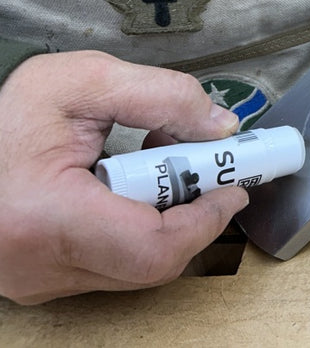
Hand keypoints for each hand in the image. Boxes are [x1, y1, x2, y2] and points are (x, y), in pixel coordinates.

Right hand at [0, 51, 247, 304]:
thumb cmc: (9, 109)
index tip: (234, 188)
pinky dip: (137, 230)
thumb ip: (162, 96)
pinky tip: (132, 188)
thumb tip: (220, 127)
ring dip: (167, 221)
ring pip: (134, 270)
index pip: (153, 247)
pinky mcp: (39, 282)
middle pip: (151, 263)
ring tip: (160, 166)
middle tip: (207, 171)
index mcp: (45, 216)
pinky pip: (110, 267)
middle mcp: (37, 265)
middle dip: (193, 215)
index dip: (206, 219)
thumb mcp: (86, 80)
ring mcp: (37, 281)